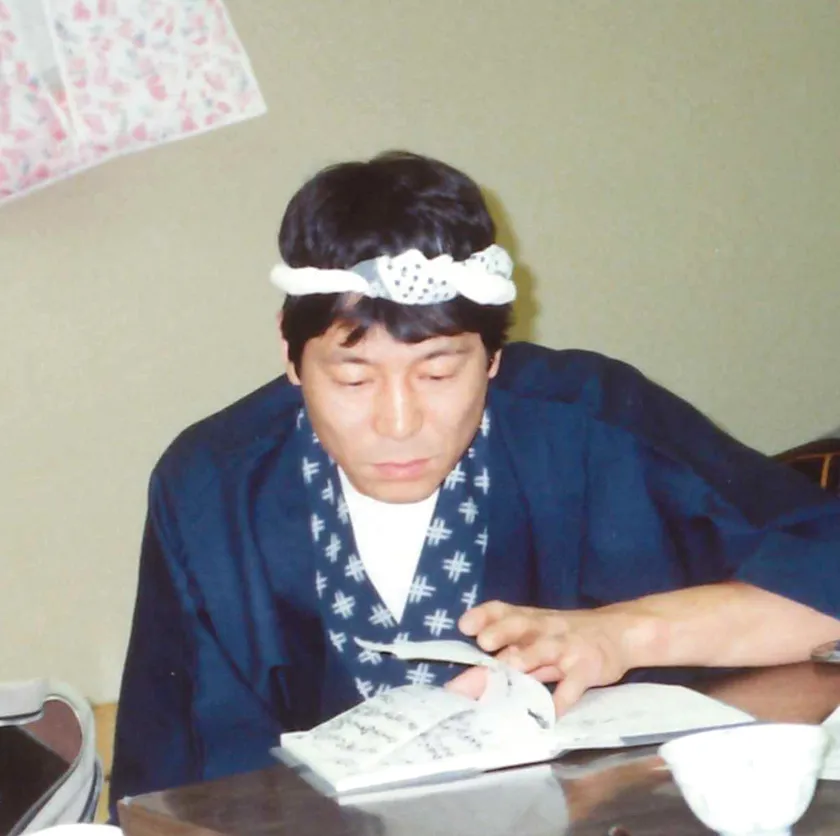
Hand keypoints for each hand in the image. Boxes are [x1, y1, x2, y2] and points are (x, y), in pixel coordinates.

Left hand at [447, 600, 648, 713]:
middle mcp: (544, 629)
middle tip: (483, 643)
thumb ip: (508, 654)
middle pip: (519, 626)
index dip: (484, 615)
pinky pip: (573, 684)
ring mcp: (566, 647)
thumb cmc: (566, 636)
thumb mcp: (539, 637)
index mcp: (529, 620)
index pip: (503, 610)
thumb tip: (469, 681)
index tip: (465, 625)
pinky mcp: (587, 667)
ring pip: (544, 649)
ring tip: (511, 674)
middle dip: (500, 632)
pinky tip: (550, 716)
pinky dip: (562, 699)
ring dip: (528, 658)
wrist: (619, 632)